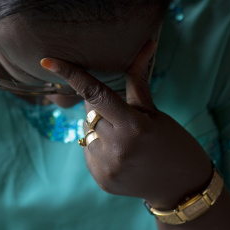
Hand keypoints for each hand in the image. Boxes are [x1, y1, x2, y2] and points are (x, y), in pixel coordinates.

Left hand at [41, 40, 211, 208]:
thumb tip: (146, 44)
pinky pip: (88, 150)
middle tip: (124, 118)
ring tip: (125, 140)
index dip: (70, 74)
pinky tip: (121, 154)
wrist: (183, 186)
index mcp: (133, 127)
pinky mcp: (101, 179)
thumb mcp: (155, 111)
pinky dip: (99, 146)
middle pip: (90, 111)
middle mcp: (116, 149)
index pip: (95, 94)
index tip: (46, 61)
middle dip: (101, 107)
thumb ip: (137, 80)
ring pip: (87, 130)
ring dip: (100, 128)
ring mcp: (106, 167)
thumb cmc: (172, 141)